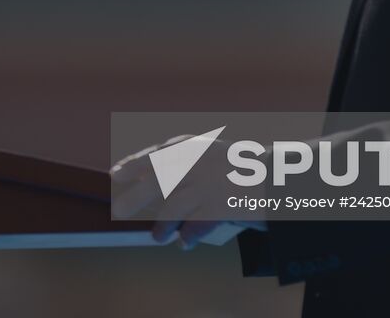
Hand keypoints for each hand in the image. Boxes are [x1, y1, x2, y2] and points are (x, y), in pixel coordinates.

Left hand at [111, 135, 252, 249]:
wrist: (275, 177)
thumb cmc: (237, 168)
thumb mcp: (208, 154)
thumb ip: (182, 163)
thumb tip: (145, 179)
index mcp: (191, 147)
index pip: (153, 155)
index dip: (132, 165)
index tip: (114, 174)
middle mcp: (195, 162)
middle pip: (155, 181)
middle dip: (134, 197)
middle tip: (119, 209)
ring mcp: (206, 185)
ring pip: (171, 209)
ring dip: (162, 226)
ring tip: (158, 237)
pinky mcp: (217, 207)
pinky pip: (193, 227)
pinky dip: (186, 237)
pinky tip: (183, 242)